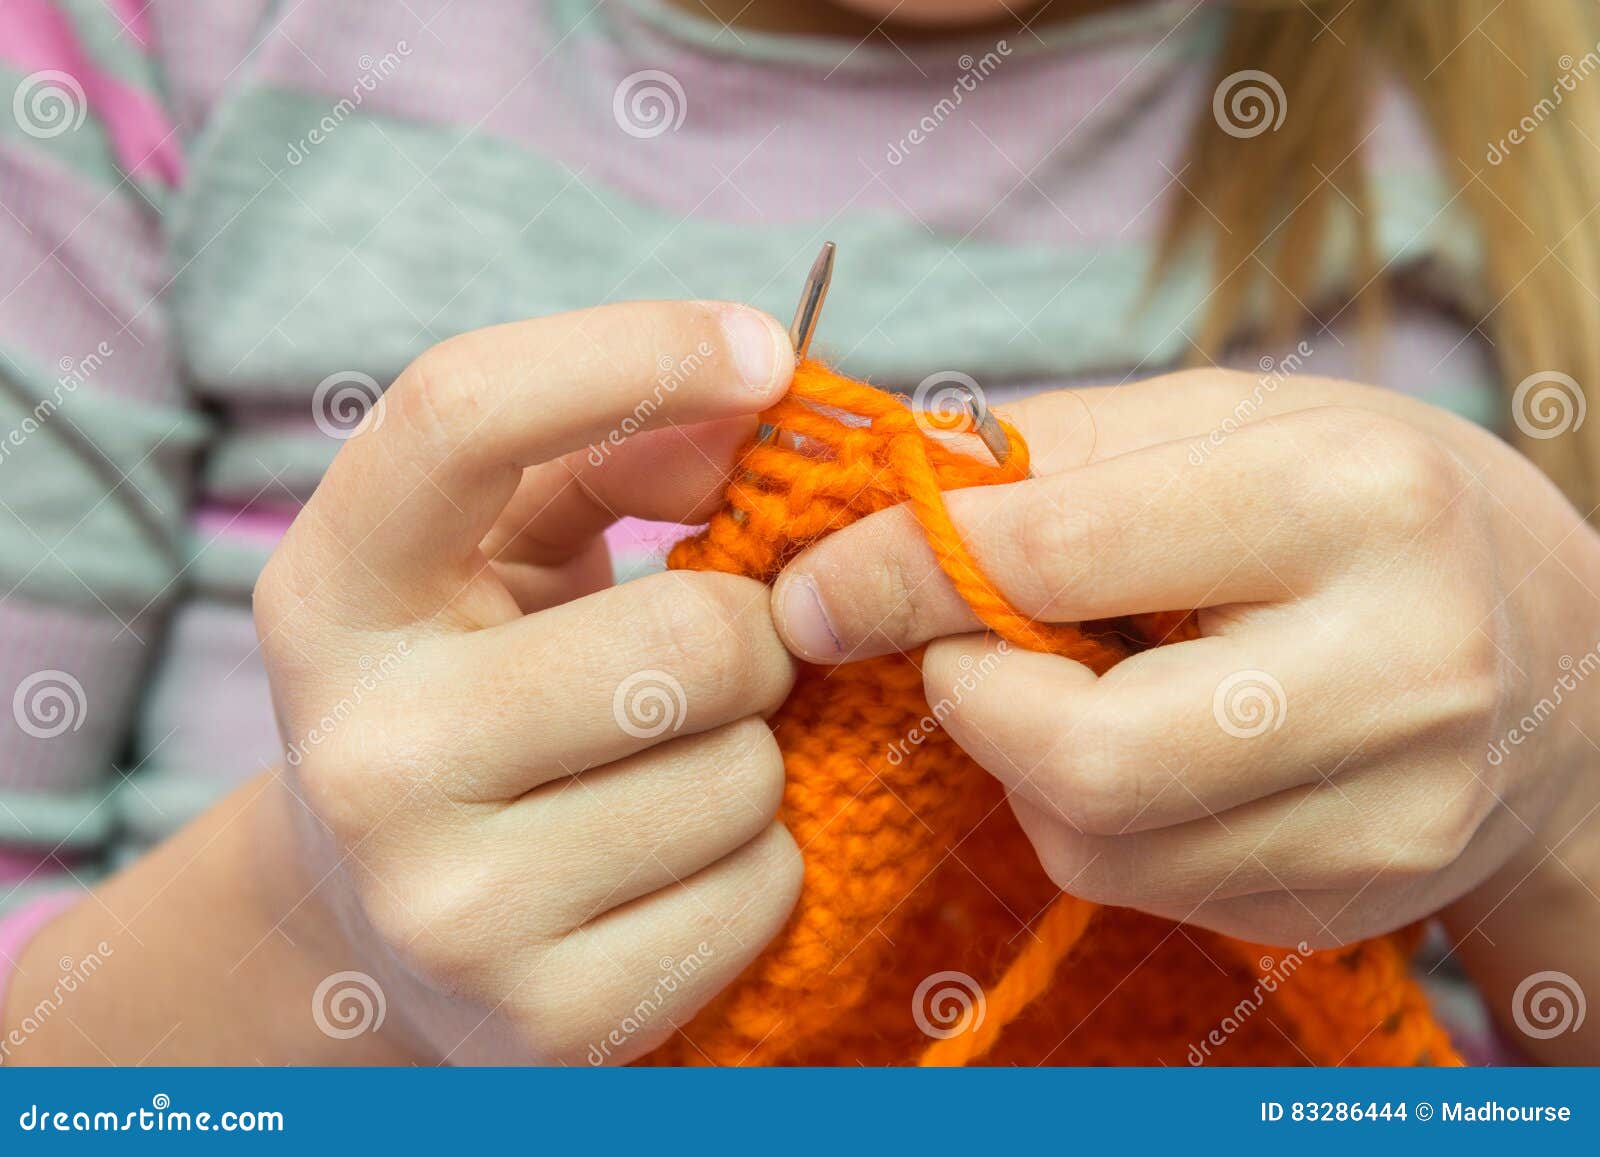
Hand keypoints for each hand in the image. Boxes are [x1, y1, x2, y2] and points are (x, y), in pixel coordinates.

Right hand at [254, 301, 802, 1063]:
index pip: (461, 413)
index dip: (634, 352)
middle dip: (746, 633)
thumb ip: (613, 450)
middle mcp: (364, 752)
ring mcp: (446, 905)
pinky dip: (753, 863)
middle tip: (700, 658)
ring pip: (744, 773)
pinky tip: (666, 861)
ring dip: (748, 753)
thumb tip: (760, 402)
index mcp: (332, 595)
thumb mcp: (500, 554)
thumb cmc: (474, 689)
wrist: (385, 922)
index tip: (761, 353)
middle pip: (693, 635)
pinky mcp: (543, 1023)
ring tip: (659, 765)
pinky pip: (760, 890)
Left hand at [769, 369, 1599, 948]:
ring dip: (1022, 762)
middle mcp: (1396, 670)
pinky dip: (1089, 818)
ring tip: (1068, 683)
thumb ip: (1050, 453)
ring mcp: (1391, 812)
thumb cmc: (1367, 505)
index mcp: (1352, 501)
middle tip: (953, 650)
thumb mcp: (1227, 420)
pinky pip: (1140, 887)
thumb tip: (870, 504)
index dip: (895, 577)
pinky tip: (1139, 745)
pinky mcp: (1359, 900)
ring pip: (1095, 840)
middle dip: (966, 701)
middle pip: (1082, 753)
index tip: (809, 589)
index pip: (1055, 554)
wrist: (1562, 655)